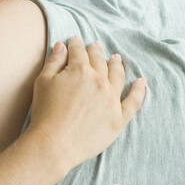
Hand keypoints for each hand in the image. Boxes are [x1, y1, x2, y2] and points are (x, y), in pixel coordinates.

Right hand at [27, 35, 146, 174]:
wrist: (55, 144)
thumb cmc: (45, 112)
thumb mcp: (43, 81)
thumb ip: (54, 61)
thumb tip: (61, 46)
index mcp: (79, 70)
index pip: (79, 51)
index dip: (76, 44)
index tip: (75, 41)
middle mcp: (99, 81)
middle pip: (99, 61)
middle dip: (96, 51)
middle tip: (96, 46)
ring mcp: (111, 100)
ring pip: (117, 76)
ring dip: (117, 65)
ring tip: (116, 58)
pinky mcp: (119, 118)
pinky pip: (133, 102)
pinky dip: (139, 91)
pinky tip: (141, 82)